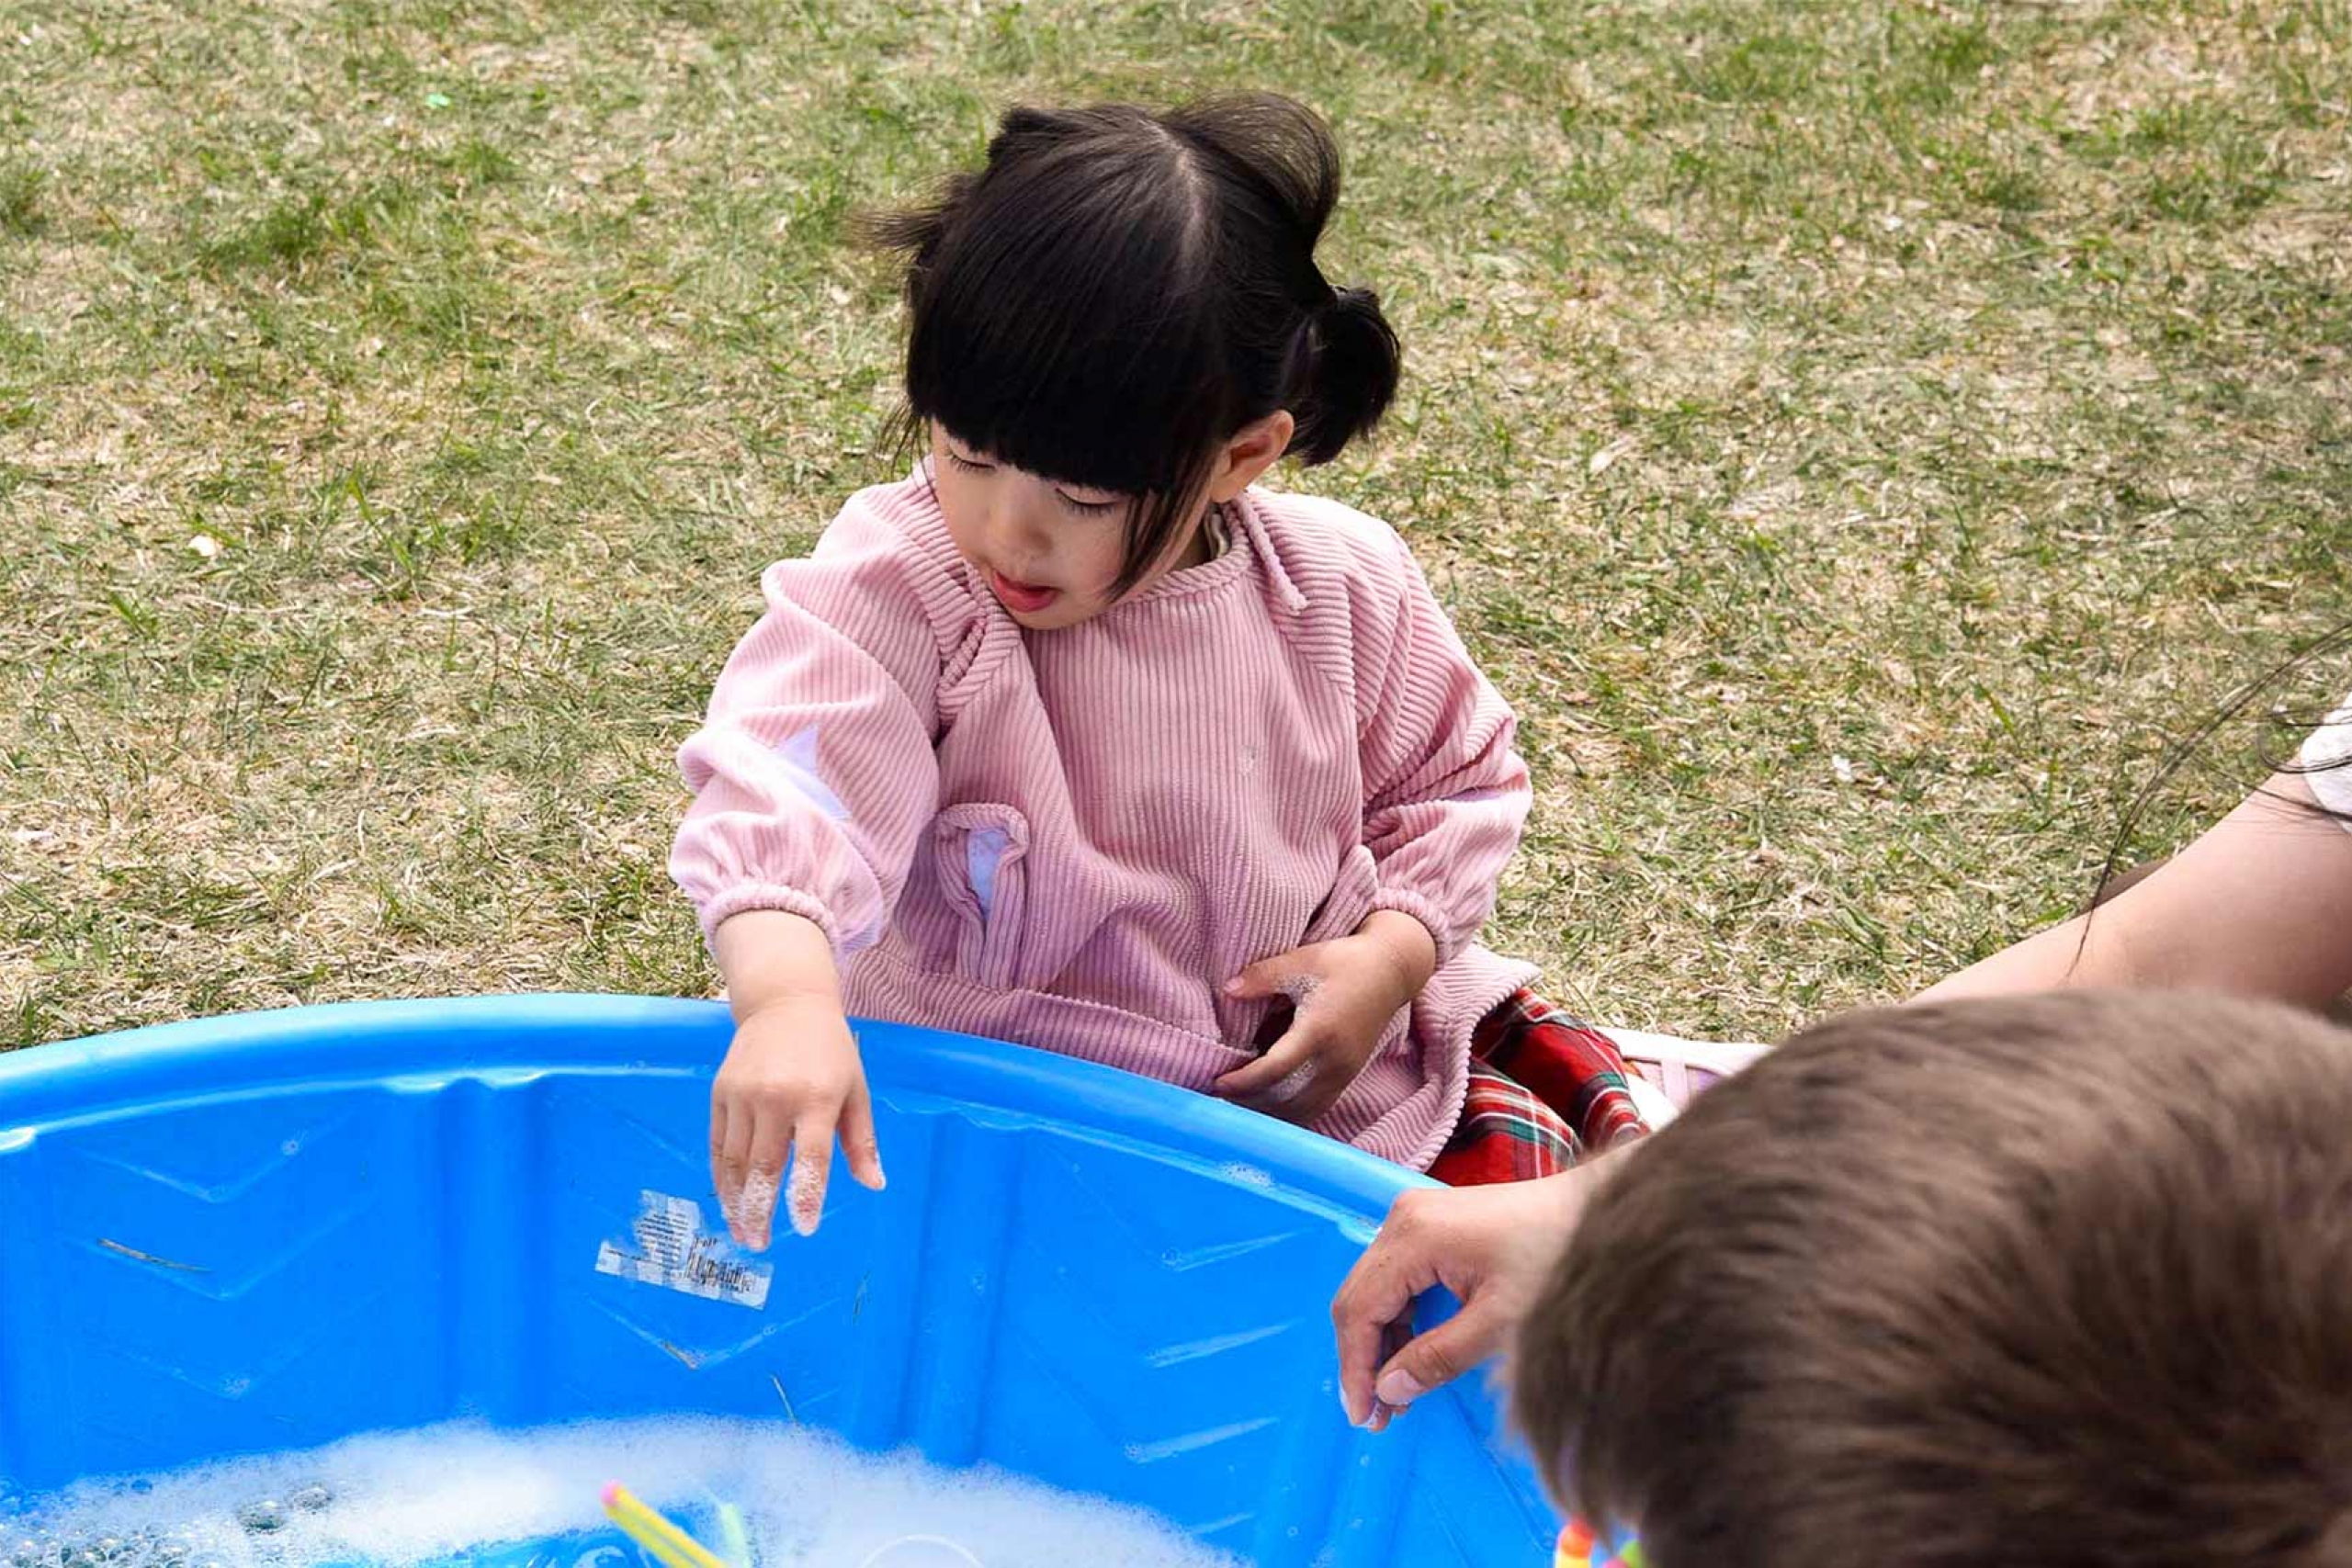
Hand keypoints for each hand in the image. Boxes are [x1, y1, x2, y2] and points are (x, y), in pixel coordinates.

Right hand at [709, 909, 887, 1248]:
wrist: (785, 1004)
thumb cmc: (830, 1052)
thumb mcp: (856, 1090)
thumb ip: (862, 1141)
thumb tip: (874, 1184)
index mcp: (817, 1098)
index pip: (811, 1157)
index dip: (806, 1196)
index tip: (804, 1228)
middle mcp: (776, 1097)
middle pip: (764, 1166)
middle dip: (760, 1211)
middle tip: (759, 1244)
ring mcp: (743, 1095)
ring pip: (735, 1161)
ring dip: (736, 1202)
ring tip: (743, 1232)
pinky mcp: (719, 1093)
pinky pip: (718, 1145)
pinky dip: (721, 1177)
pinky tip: (729, 1200)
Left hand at [1216, 912, 1438, 1124]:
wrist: (1391, 972)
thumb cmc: (1345, 962)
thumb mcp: (1302, 960)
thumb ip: (1262, 976)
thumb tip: (1227, 990)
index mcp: (1319, 1031)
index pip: (1275, 1069)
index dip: (1243, 1081)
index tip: (1217, 1082)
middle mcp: (1334, 1060)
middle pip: (1285, 1098)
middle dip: (1249, 1102)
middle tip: (1217, 1098)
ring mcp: (1344, 1072)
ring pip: (1301, 1109)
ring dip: (1268, 1112)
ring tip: (1237, 1105)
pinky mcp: (1348, 1076)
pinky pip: (1316, 1107)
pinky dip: (1289, 1113)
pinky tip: (1267, 1107)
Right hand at [1330, 1154, 1624, 1429]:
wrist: (1595, 1215)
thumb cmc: (1555, 1261)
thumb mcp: (1498, 1322)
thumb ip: (1438, 1358)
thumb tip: (1388, 1391)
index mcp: (1413, 1236)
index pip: (1359, 1310)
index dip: (1355, 1369)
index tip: (1363, 1417)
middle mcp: (1403, 1219)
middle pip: (1359, 1297)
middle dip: (1363, 1360)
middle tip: (1376, 1416)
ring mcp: (1416, 1217)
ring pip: (1375, 1289)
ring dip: (1381, 1343)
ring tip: (1395, 1397)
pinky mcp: (1433, 1225)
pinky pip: (1397, 1278)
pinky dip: (1400, 1320)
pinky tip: (1412, 1356)